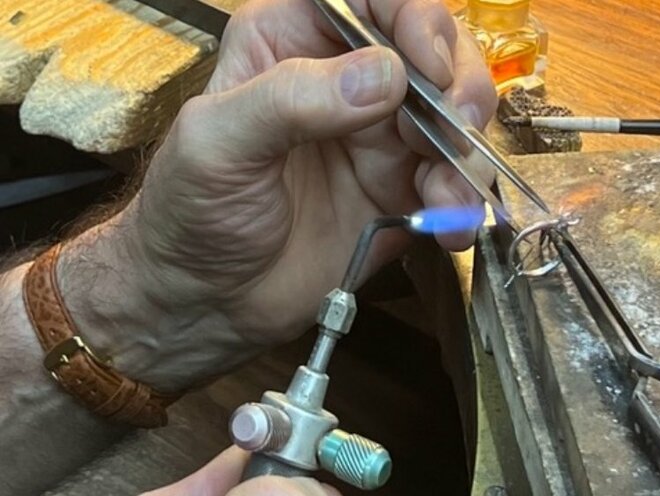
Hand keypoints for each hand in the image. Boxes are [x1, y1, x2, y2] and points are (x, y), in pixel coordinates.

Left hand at [123, 0, 495, 343]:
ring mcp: (381, 136)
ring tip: (447, 196)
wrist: (208, 302)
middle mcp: (346, 78)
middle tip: (458, 125)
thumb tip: (385, 76)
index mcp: (294, 41)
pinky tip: (450, 228)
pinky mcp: (402, 190)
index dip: (412, 15)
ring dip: (467, 151)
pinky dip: (464, 202)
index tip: (428, 62)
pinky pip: (453, 181)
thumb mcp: (218, 143)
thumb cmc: (191, 212)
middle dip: (459, 82)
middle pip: (432, 48)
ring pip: (455, 115)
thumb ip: (291, 100)